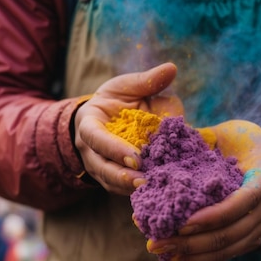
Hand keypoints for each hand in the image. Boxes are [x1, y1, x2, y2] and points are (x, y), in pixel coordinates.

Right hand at [74, 62, 182, 194]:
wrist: (109, 118)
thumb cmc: (117, 99)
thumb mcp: (128, 86)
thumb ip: (147, 81)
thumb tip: (172, 68)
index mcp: (89, 124)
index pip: (95, 138)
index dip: (113, 148)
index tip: (135, 156)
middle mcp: (90, 150)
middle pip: (101, 167)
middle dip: (121, 175)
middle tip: (143, 180)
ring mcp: (99, 167)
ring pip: (111, 182)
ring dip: (129, 187)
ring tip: (151, 188)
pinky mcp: (113, 179)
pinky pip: (121, 190)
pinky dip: (137, 192)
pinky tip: (155, 191)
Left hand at [147, 120, 260, 260]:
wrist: (256, 160)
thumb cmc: (234, 142)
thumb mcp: (222, 133)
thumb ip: (198, 138)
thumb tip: (159, 140)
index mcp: (260, 175)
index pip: (245, 200)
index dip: (216, 214)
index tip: (184, 222)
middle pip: (231, 232)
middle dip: (192, 242)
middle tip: (157, 241)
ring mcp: (257, 226)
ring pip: (227, 249)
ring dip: (191, 254)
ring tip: (160, 250)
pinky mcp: (247, 240)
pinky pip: (225, 257)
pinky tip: (174, 259)